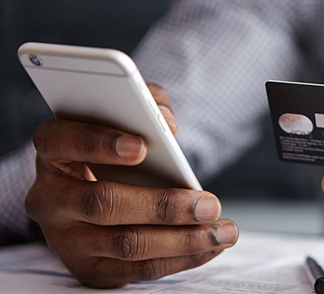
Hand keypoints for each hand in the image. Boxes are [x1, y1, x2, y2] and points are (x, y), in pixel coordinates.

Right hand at [25, 84, 237, 287]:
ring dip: (184, 240)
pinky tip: (211, 245)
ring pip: (127, 244)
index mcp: (52, 153)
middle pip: (104, 204)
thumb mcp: (123, 121)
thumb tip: (167, 124)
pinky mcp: (90, 269)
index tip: (143, 146)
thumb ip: (146, 104)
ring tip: (224, 230)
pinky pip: (139, 270)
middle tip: (210, 204)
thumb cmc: (115, 152)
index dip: (98, 142)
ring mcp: (66, 240)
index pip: (61, 141)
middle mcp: (49, 199)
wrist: (93, 204)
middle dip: (163, 206)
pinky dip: (182, 259)